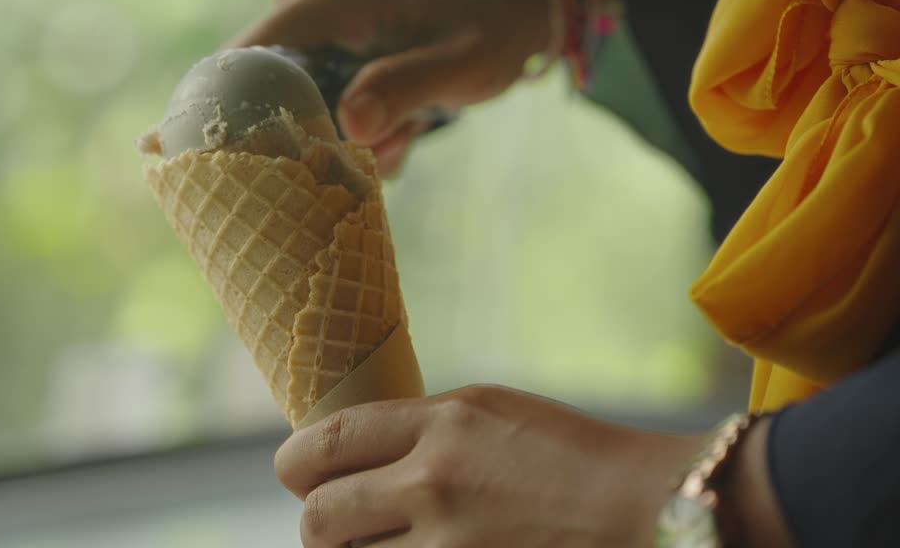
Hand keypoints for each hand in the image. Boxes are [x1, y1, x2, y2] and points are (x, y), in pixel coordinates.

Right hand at [228, 0, 562, 175]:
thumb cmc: (493, 24)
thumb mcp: (461, 64)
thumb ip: (404, 90)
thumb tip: (350, 125)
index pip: (243, 61)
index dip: (241, 119)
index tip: (274, 170)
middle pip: (263, 88)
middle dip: (313, 136)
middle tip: (380, 151)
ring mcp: (310, 14)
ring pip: (292, 98)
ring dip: (341, 134)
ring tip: (403, 136)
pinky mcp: (321, 33)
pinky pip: (312, 92)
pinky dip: (352, 122)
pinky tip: (399, 127)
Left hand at [275, 385, 703, 547]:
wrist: (650, 511)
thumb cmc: (571, 455)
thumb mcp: (490, 411)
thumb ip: (418, 427)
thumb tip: (350, 451)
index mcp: (442, 424)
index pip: (325, 443)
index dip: (296, 463)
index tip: (296, 473)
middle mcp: (436, 484)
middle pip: (319, 517)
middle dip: (317, 522)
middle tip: (334, 523)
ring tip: (386, 541)